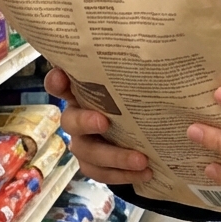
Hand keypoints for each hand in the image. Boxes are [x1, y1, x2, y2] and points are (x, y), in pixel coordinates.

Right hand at [44, 68, 152, 185]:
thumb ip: (141, 72)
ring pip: (87, 152)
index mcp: (84, 92)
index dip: (57, 81)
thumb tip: (164, 46)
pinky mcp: (93, 164)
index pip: (61, 83)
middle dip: (85, 121)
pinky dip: (123, 174)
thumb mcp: (139, 85)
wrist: (145, 132)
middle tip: (105, 122)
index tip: (61, 76)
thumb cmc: (138, 100)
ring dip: (114, 156)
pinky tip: (146, 172)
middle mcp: (78, 115)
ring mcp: (84, 142)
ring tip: (142, 159)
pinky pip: (101, 173)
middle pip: (70, 120)